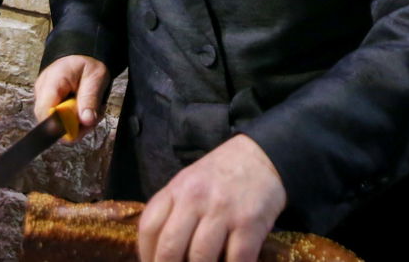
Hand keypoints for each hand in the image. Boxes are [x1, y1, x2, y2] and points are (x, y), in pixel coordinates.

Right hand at [34, 55, 109, 127]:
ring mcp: (44, 99)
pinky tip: (84, 108)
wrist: (81, 53)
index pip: (45, 113)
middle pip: (51, 124)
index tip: (83, 123)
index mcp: (51, 82)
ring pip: (57, 125)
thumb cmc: (87, 62)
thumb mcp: (95, 77)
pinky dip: (75, 119)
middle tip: (94, 113)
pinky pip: (60, 121)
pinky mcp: (49, 104)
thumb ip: (90, 98)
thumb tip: (86, 120)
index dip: (62, 126)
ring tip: (91, 108)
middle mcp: (42, 92)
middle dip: (76, 125)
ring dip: (78, 123)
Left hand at [137, 134, 286, 261]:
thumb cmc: (221, 175)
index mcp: (177, 189)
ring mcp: (223, 210)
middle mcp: (196, 198)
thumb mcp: (189, 183)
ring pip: (200, 258)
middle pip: (170, 248)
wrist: (261, 157)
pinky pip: (236, 260)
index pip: (149, 227)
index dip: (147, 255)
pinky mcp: (250, 222)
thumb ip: (173, 211)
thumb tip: (161, 253)